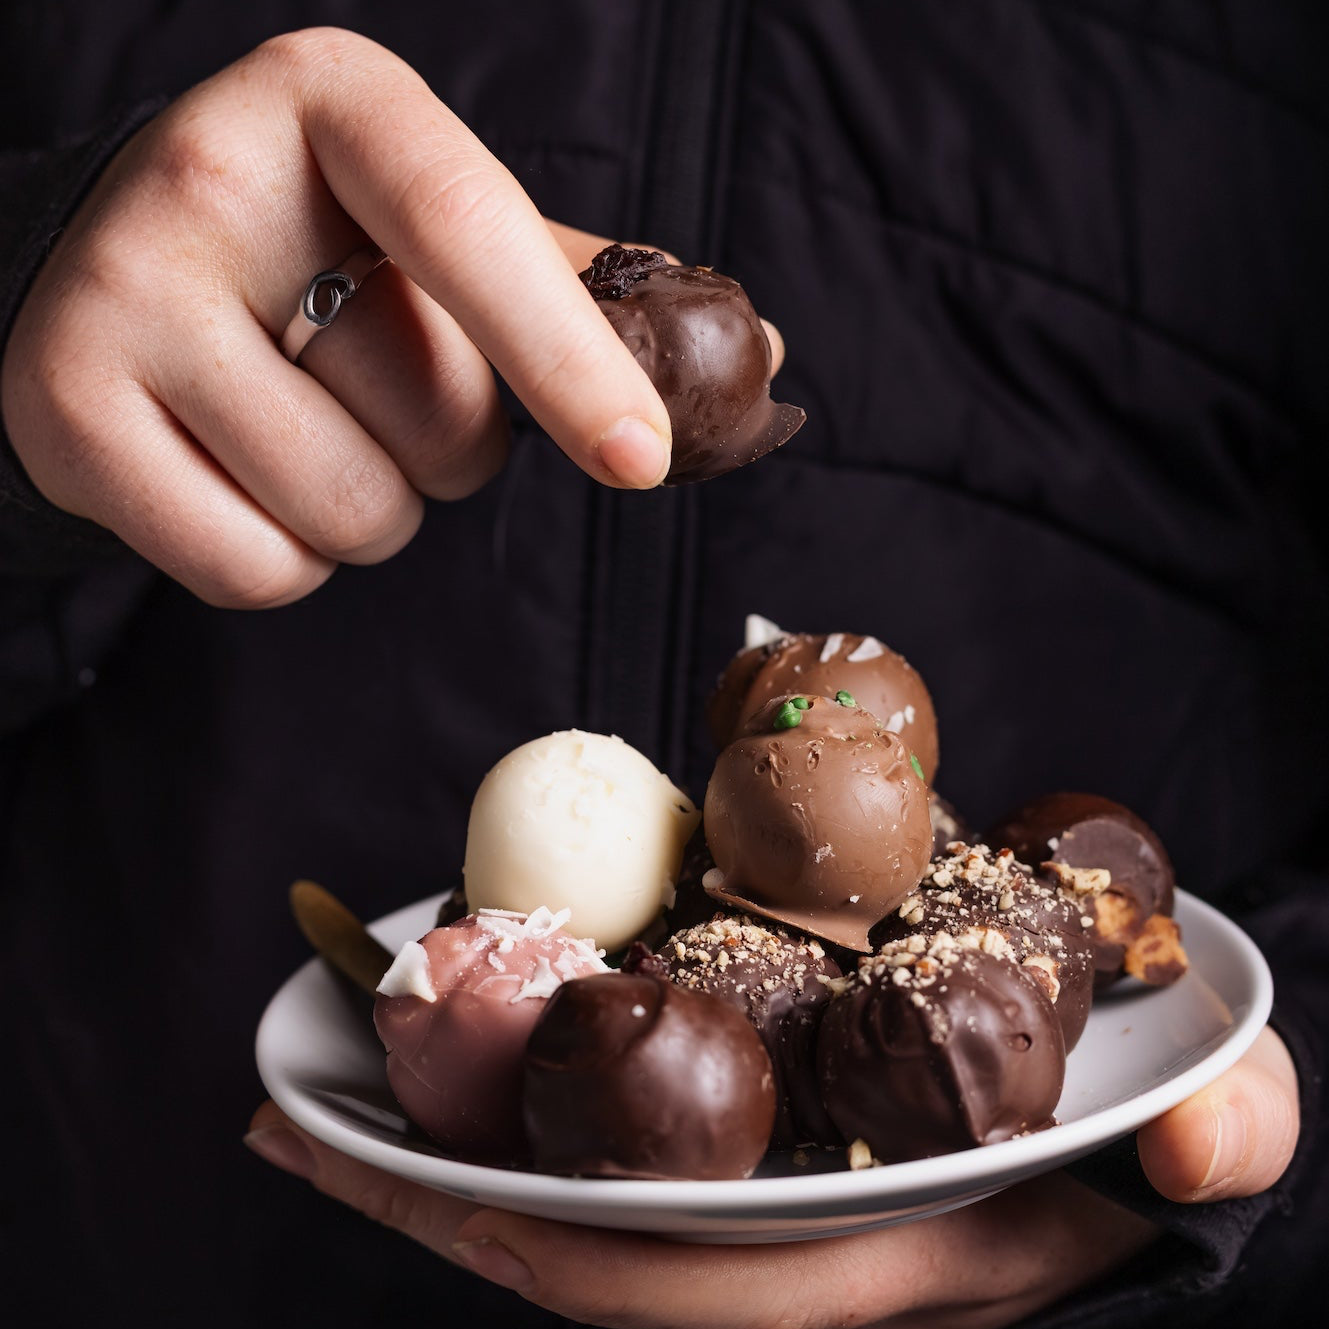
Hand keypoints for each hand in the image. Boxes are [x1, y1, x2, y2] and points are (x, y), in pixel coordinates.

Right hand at [0, 29, 722, 606]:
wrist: (116, 273)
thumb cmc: (321, 260)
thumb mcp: (440, 234)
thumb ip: (583, 291)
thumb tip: (756, 357)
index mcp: (334, 104)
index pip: (474, 233)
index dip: (571, 361)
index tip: (644, 459)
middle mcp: (205, 178)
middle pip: (435, 417)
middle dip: (451, 447)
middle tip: (382, 387)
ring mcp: (116, 298)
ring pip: (354, 513)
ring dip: (377, 508)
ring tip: (313, 426)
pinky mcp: (61, 416)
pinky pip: (262, 573)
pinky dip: (290, 561)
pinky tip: (247, 475)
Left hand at [245, 1026, 1297, 1328]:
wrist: (1107, 1128)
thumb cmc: (1138, 1120)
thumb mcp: (1209, 1109)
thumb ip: (1226, 1127)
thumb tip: (1188, 1143)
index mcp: (887, 1257)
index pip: (695, 1276)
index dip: (559, 1239)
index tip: (424, 1178)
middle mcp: (803, 1267)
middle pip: (591, 1266)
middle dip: (450, 1208)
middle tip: (310, 1131)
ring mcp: (763, 1239)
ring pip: (574, 1238)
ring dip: (446, 1183)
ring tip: (322, 1120)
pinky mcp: (736, 1198)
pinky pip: (591, 1197)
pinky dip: (494, 1161)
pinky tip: (419, 1106)